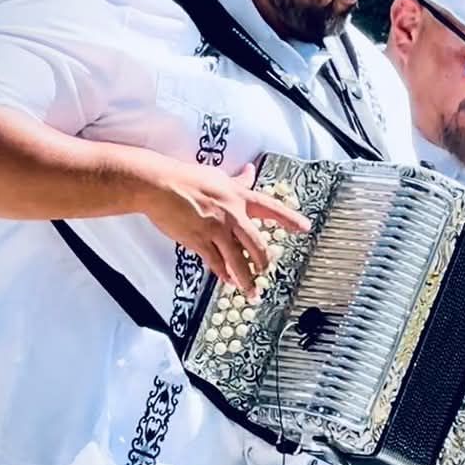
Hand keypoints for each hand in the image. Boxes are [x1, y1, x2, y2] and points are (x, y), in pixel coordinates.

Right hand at [142, 160, 309, 290]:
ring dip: (246, 279)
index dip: (290, 218)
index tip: (305, 228)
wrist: (159, 185)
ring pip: (237, 259)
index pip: (271, 208)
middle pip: (257, 243)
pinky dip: (223, 273)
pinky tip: (228, 281)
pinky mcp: (199, 240)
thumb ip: (237, 180)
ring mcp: (215, 229)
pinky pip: (215, 262)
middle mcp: (232, 214)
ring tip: (253, 292)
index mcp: (238, 196)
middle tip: (269, 271)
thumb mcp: (217, 176)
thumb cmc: (186, 178)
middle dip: (265, 261)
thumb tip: (250, 172)